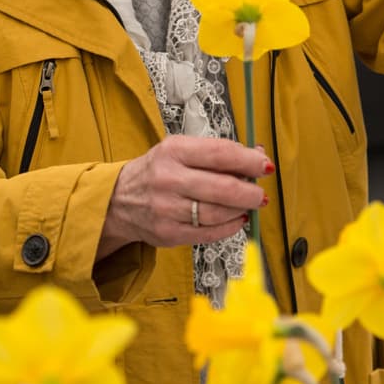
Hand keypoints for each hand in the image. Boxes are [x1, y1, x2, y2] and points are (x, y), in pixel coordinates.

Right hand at [99, 135, 270, 255]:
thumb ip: (216, 152)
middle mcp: (169, 179)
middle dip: (250, 192)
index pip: (220, 154)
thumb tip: (256, 156)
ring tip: (248, 206)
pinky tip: (236, 219)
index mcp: (174, 151)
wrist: (118, 199)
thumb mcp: (179, 150)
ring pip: (218, 213)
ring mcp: (167, 209)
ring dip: (241, 210)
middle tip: (261, 194)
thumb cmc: (157, 171)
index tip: (264, 165)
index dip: (249, 160)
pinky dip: (229, 227)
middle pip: (223, 187)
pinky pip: (209, 233)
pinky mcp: (168, 233)